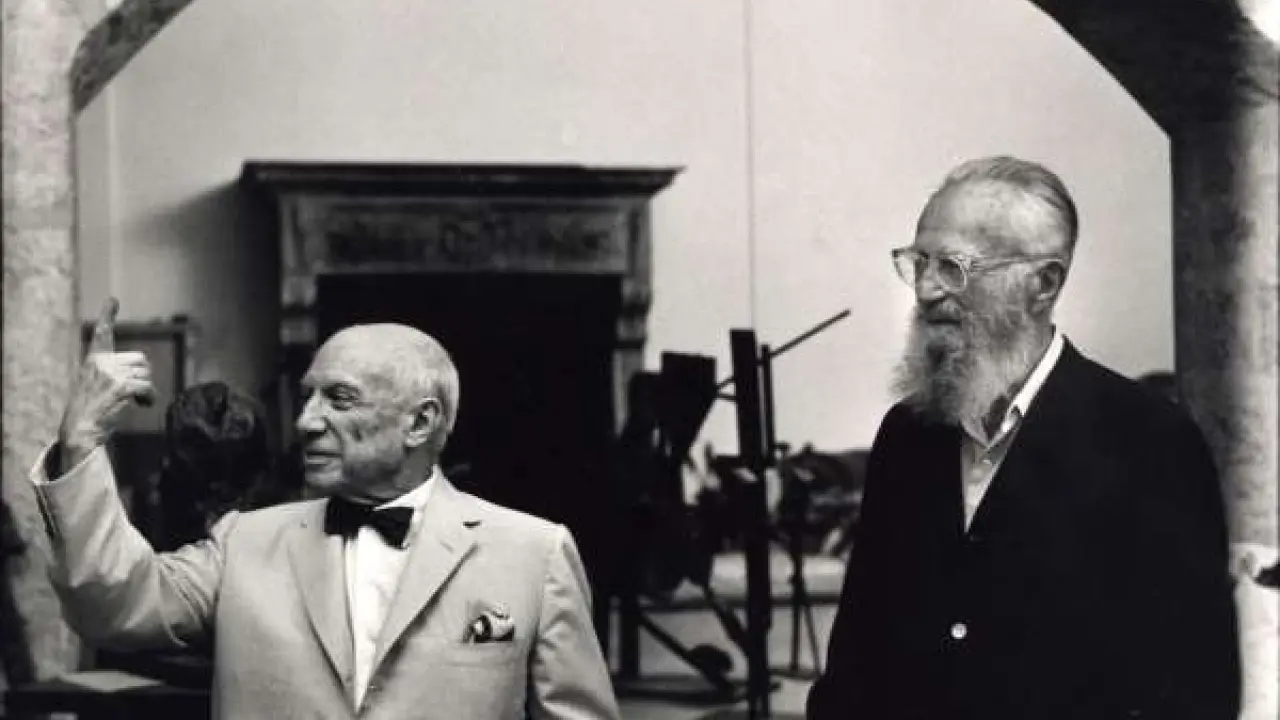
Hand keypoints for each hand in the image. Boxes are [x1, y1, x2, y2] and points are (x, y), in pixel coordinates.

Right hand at [58, 298, 155, 468]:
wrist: (80, 428)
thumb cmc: (90, 410)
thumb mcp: (94, 383)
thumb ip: (111, 371)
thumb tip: (141, 368)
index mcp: (93, 359)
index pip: (102, 334)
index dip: (107, 316)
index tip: (112, 300)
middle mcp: (102, 362)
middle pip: (140, 360)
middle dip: (142, 375)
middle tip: (132, 392)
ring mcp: (111, 373)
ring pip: (146, 374)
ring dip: (147, 389)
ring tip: (133, 400)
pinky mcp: (122, 386)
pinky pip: (148, 387)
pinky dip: (150, 398)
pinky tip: (142, 405)